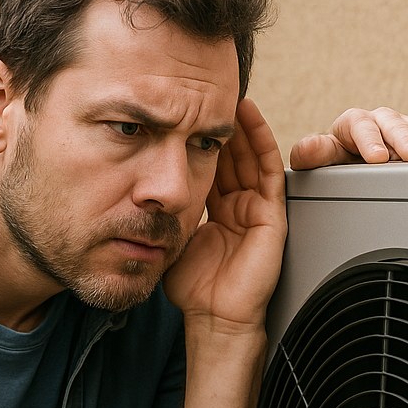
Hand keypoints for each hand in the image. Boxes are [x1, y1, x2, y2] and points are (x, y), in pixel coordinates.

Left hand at [164, 97, 286, 330]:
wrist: (214, 316)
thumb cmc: (192, 288)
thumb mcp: (169, 239)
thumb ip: (161, 213)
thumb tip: (136, 187)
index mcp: (215, 210)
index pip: (208, 163)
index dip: (197, 136)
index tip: (181, 108)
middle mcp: (237, 205)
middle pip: (230, 154)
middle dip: (218, 123)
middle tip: (205, 91)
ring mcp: (256, 208)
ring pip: (249, 155)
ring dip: (240, 124)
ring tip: (228, 92)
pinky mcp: (271, 215)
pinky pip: (268, 170)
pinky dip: (260, 140)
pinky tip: (249, 115)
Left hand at [289, 107, 407, 168]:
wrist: (348, 164)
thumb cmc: (333, 162)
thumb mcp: (319, 160)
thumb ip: (312, 154)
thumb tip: (308, 147)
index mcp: (352, 123)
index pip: (360, 126)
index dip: (369, 141)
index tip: (377, 158)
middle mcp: (380, 121)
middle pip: (394, 125)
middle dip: (407, 140)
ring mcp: (404, 128)